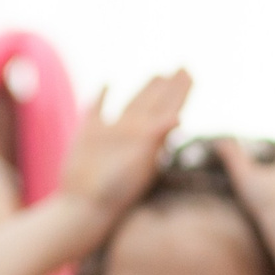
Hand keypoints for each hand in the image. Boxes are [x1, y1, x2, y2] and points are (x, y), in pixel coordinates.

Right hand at [55, 72, 190, 225]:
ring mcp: (111, 133)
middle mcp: (133, 133)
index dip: (181, 90)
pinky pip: (96, 109)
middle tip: (183, 67)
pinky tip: (107, 84)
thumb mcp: (139, 164)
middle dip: (170, 86)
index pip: (170, 108)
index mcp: (148, 139)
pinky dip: (101, 96)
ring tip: (158, 74)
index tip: (191, 72)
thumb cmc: (114, 192)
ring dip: (145, 89)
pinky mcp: (88, 135)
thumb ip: (156, 137)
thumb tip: (179, 116)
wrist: (83, 207)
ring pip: (132, 104)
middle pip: (156, 103)